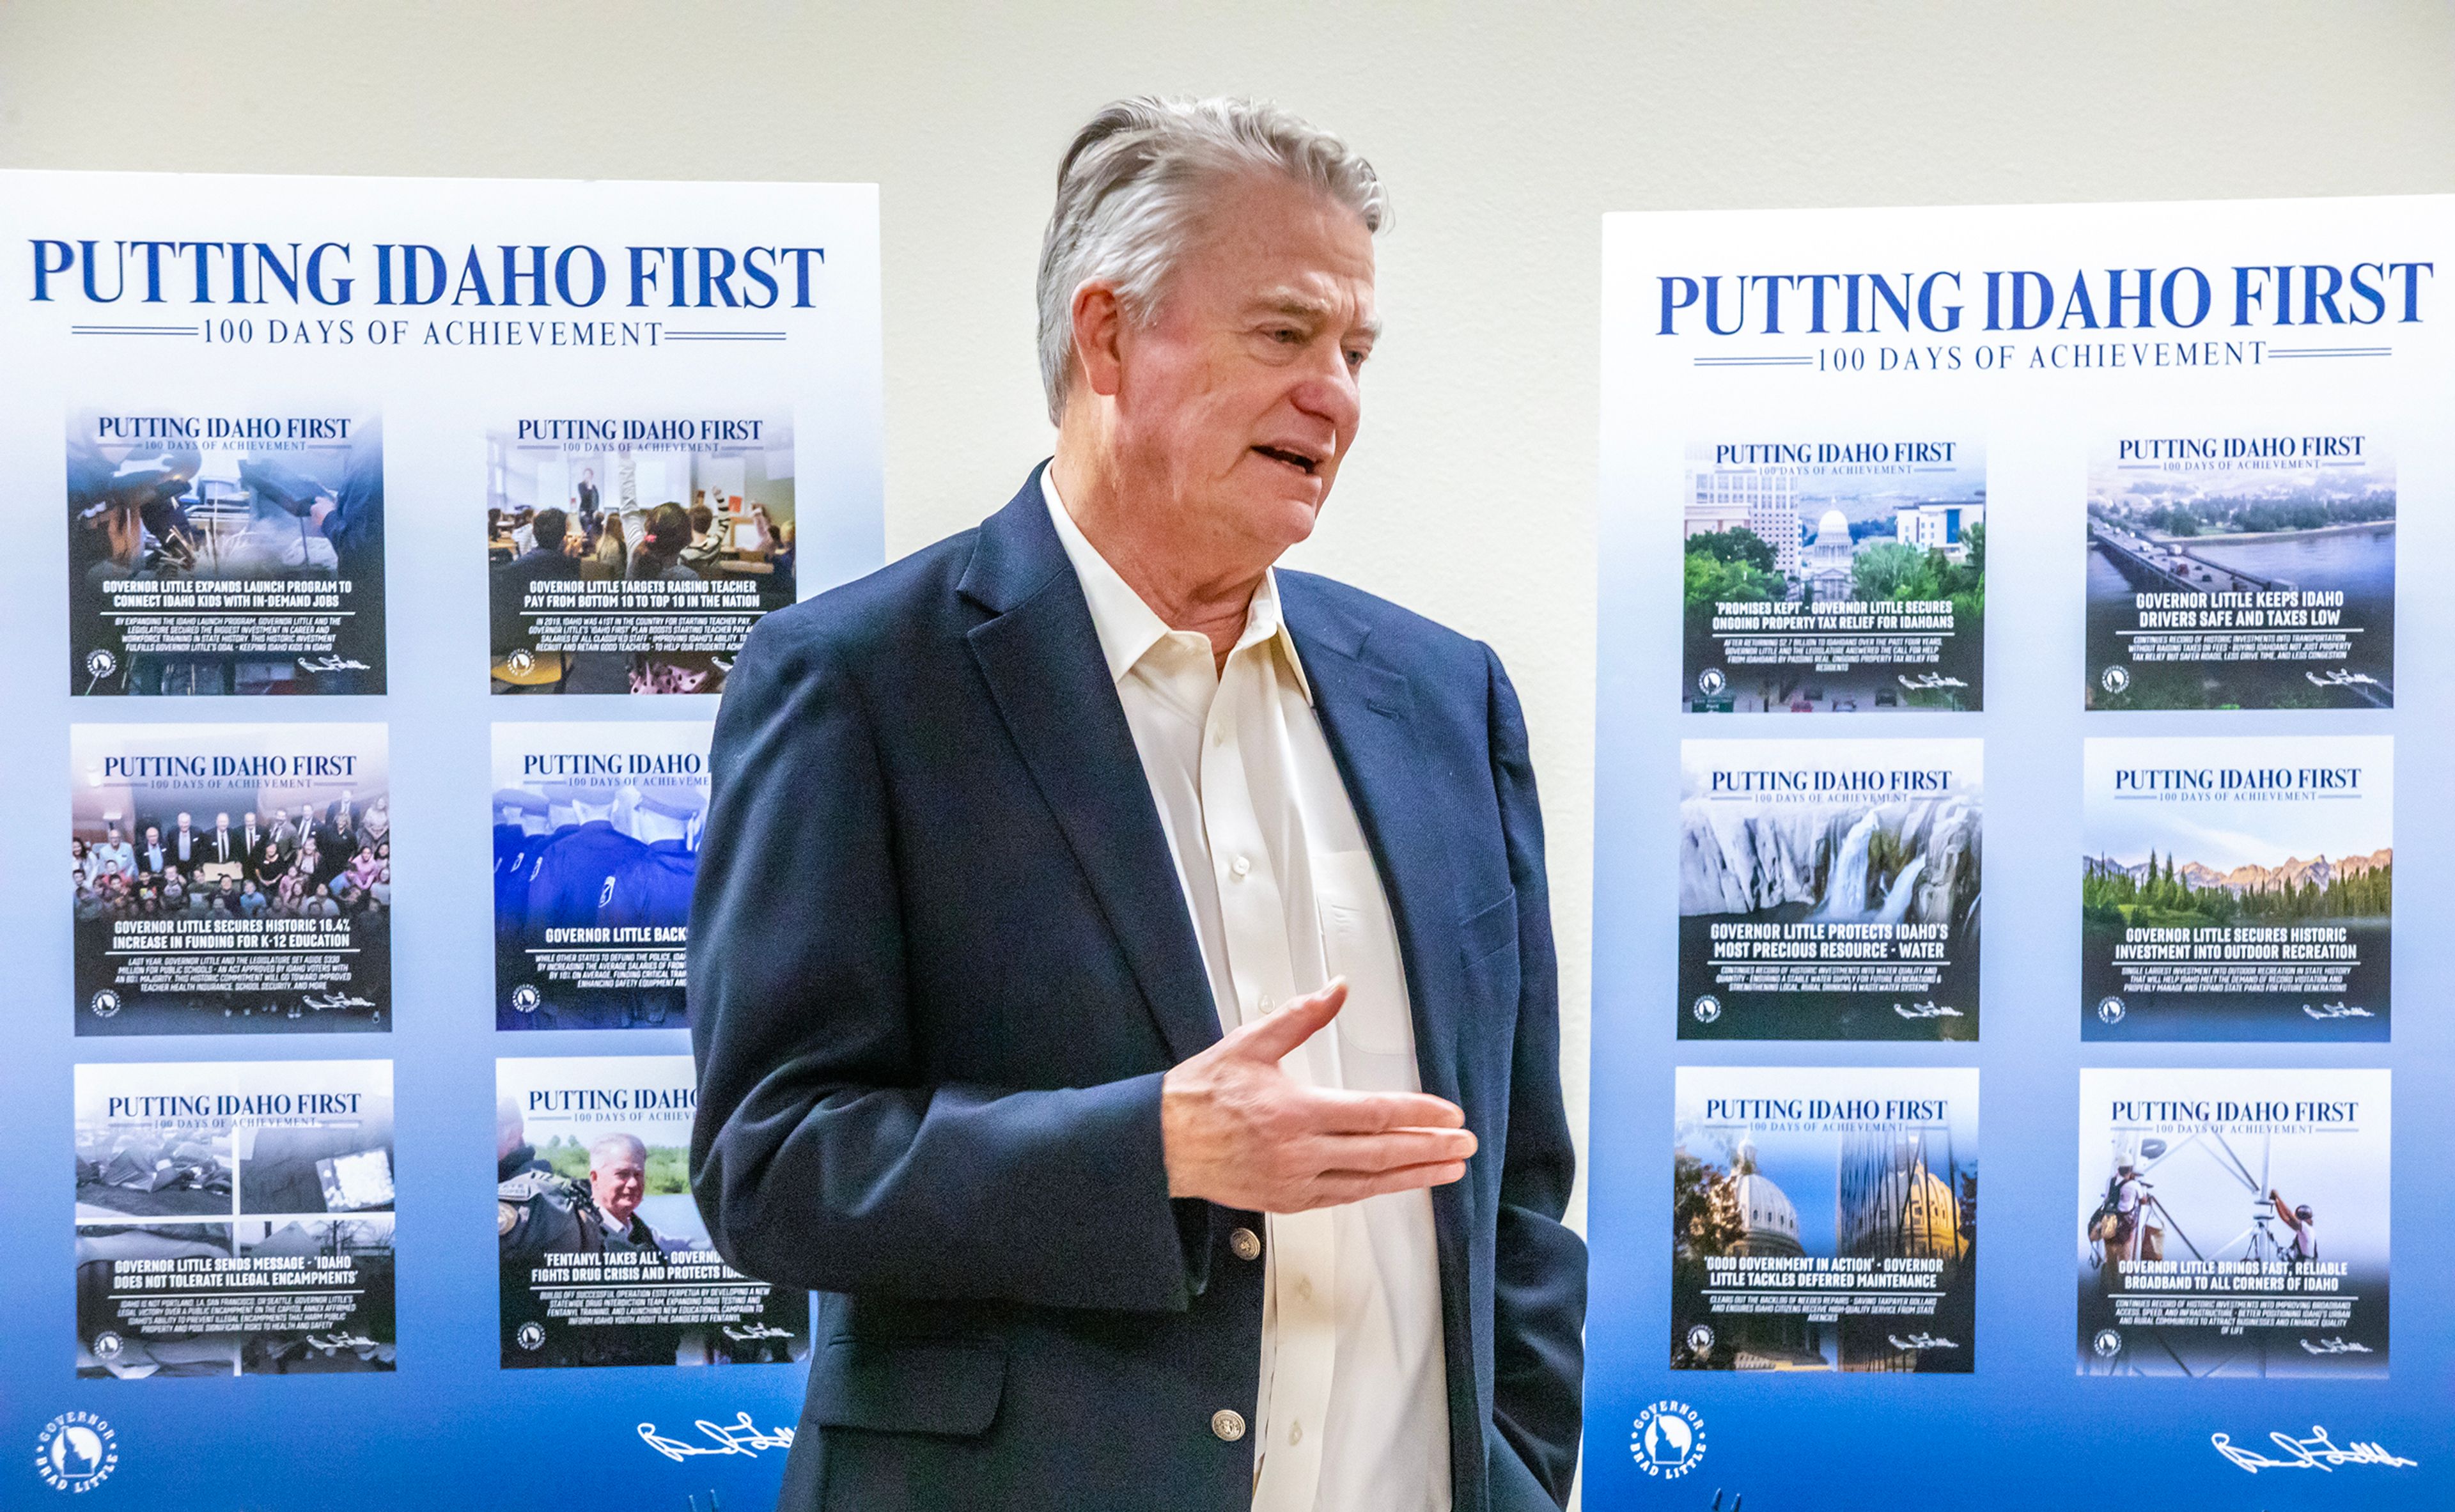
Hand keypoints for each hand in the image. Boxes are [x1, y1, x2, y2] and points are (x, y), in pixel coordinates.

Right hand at [1160, 979, 1473, 1213]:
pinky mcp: (1287, 1202)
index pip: (1374, 1115)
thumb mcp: (1251, 1043)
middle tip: (1466, 1144)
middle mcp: (1299, 1153)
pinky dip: (1376, 1189)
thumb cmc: (1202, 1093)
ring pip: (1369, 1183)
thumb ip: (1301, 1017)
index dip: (1418, 1115)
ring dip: (1414, 1175)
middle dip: (1430, 1148)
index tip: (1450, 1115)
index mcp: (1295, 1111)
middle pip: (1381, 1153)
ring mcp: (1294, 1182)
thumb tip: (1338, 988)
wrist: (1162, 1143)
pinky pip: (1343, 1197)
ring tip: (1449, 1169)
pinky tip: (1399, 1182)